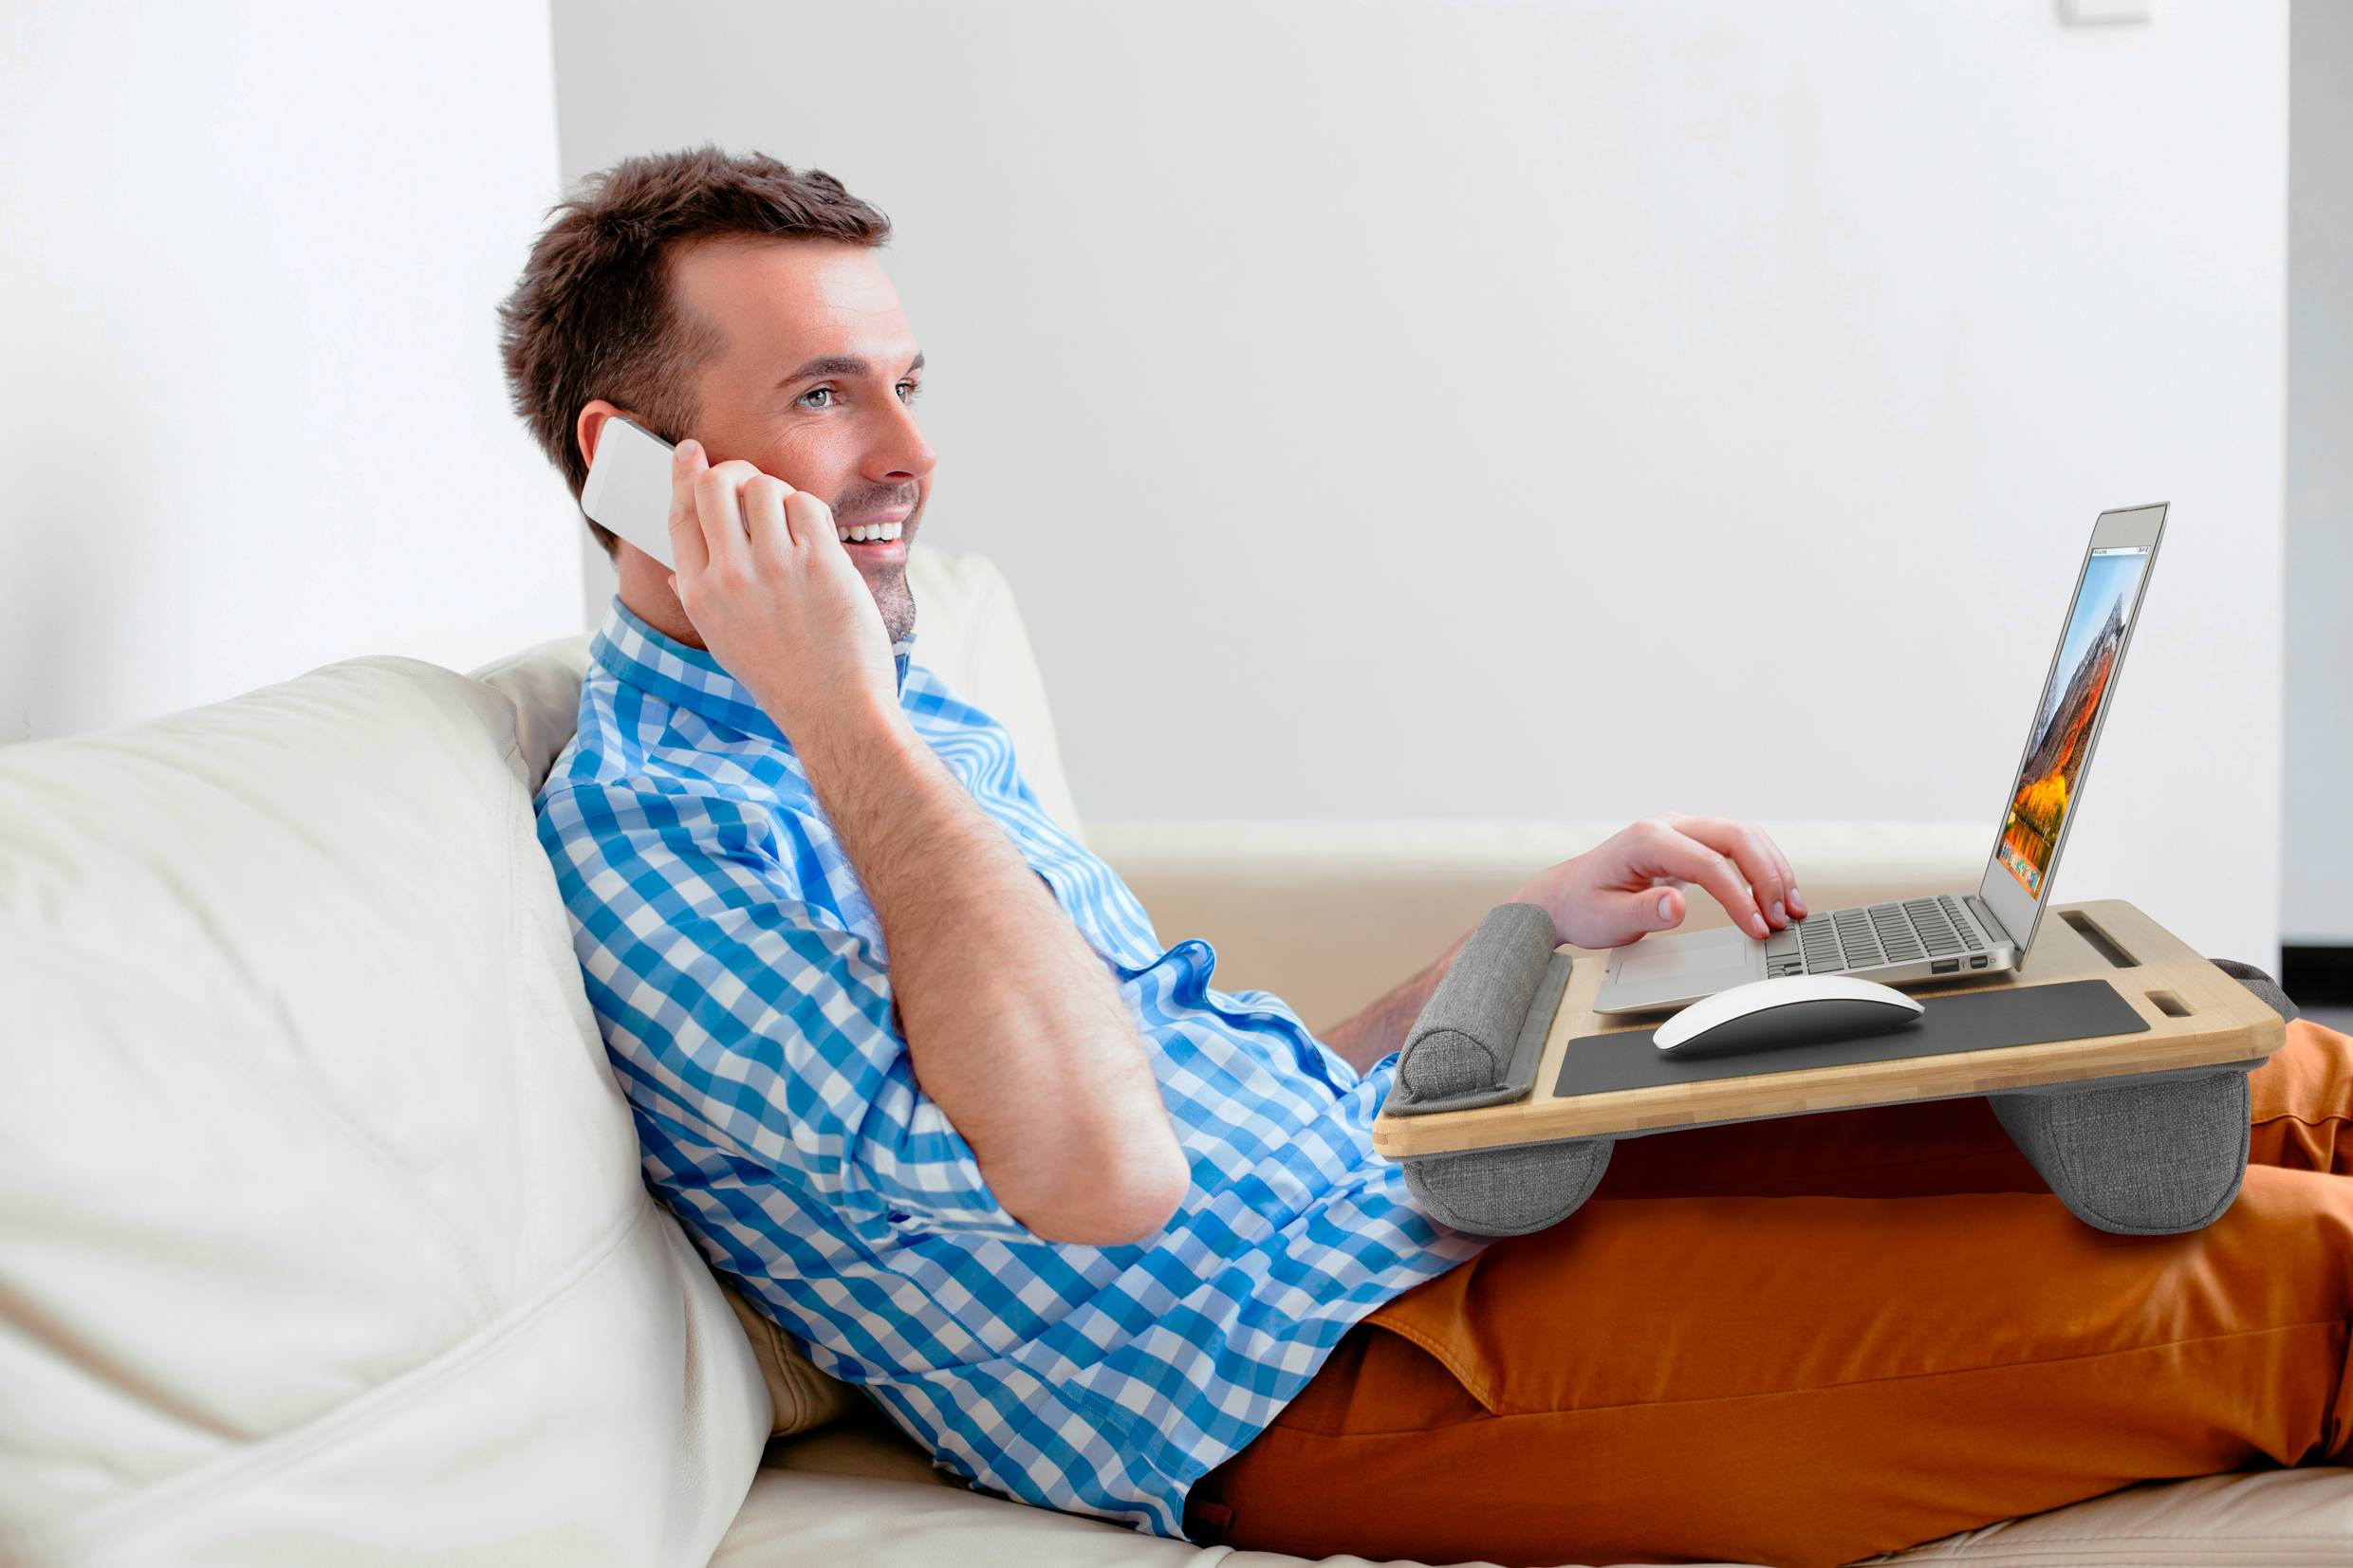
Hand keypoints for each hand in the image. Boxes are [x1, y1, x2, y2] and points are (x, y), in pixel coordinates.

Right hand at [662, 438, 900, 740]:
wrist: (835, 710)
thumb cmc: (784, 679)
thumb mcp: (723, 643)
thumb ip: (697, 600)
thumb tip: (674, 572)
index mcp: (698, 594)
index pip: (680, 513)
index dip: (684, 474)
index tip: (692, 452)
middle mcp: (730, 576)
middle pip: (717, 485)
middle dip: (735, 470)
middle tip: (752, 481)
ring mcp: (775, 567)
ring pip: (765, 487)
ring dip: (779, 492)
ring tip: (792, 519)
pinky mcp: (819, 562)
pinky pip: (807, 505)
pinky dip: (811, 512)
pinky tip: (817, 537)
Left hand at [1508, 812, 1805, 949]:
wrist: (1567, 897)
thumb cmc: (1585, 907)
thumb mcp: (1609, 919)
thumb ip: (1645, 912)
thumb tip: (1678, 905)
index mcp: (1647, 839)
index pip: (1708, 863)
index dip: (1739, 897)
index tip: (1758, 927)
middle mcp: (1667, 825)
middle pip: (1736, 837)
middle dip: (1768, 876)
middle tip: (1784, 917)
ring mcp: (1681, 830)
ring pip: (1743, 836)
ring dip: (1772, 869)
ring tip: (1792, 909)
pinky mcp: (1691, 842)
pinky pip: (1736, 846)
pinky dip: (1762, 867)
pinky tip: (1776, 895)